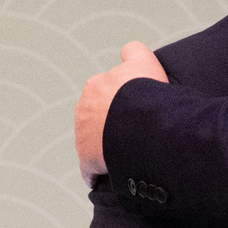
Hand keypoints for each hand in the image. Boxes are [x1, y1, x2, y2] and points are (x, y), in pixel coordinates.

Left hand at [75, 41, 168, 184]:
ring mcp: (83, 135)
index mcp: (95, 86)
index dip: (116, 98)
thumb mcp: (144, 61)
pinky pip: (89, 168)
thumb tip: (127, 51)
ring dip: (103, 146)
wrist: (141, 123)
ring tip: (126, 152)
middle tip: (133, 130)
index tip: (130, 106)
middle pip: (96, 116)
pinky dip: (95, 172)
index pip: (103, 91)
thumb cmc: (144, 92)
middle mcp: (84, 109)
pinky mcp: (86, 159)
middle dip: (109, 122)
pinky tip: (106, 176)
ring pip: (91, 141)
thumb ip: (134, 52)